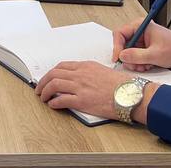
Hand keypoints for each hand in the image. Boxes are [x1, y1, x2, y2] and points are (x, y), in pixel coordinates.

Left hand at [35, 61, 155, 123]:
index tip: (48, 78)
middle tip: (39, 88)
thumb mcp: (104, 71)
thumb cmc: (123, 85)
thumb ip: (90, 73)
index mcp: (86, 66)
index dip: (52, 72)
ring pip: (54, 85)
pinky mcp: (82, 101)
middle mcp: (80, 74)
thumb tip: (81, 79)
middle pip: (54, 74)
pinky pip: (61, 100)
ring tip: (43, 97)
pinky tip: (52, 105)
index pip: (62, 66)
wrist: (131, 94)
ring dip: (45, 91)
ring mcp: (80, 87)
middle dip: (43, 81)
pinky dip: (53, 102)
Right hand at [111, 19, 170, 71]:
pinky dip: (139, 63)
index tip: (118, 58)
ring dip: (134, 62)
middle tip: (134, 65)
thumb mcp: (155, 54)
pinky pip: (135, 56)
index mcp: (141, 25)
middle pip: (123, 44)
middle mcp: (140, 31)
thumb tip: (122, 56)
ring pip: (129, 52)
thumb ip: (137, 55)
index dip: (117, 47)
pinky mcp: (145, 48)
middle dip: (128, 57)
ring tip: (144, 66)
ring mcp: (142, 40)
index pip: (120, 34)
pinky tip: (148, 66)